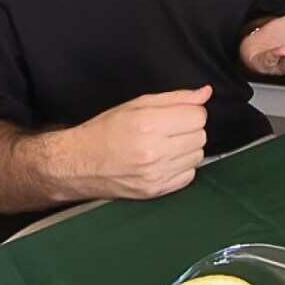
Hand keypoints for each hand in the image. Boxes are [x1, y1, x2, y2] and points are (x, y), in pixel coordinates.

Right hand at [64, 86, 211, 199]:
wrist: (79, 163)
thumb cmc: (105, 131)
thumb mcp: (137, 105)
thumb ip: (175, 98)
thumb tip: (205, 93)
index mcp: (148, 125)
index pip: (198, 116)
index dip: (191, 112)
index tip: (179, 113)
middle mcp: (153, 151)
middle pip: (200, 135)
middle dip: (189, 129)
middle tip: (168, 129)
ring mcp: (155, 174)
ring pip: (198, 155)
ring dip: (187, 148)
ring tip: (164, 145)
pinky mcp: (156, 191)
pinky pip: (189, 175)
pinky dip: (181, 167)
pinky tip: (163, 161)